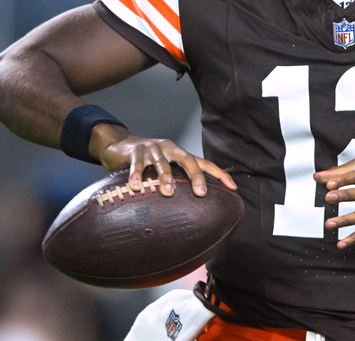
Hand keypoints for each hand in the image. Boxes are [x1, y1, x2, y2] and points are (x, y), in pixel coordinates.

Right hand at [93, 125, 236, 197]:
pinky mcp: (135, 152)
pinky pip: (137, 164)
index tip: (233, 187)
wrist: (120, 145)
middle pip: (188, 160)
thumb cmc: (148, 161)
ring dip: (166, 177)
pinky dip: (136, 175)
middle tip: (201, 193)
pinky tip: (136, 187)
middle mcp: (170, 149)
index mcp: (180, 155)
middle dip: (196, 176)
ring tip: (168, 192)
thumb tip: (192, 210)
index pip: (204, 163)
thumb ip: (177, 183)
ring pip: (162, 163)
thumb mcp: (165, 169)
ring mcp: (153, 149)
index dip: (219, 174)